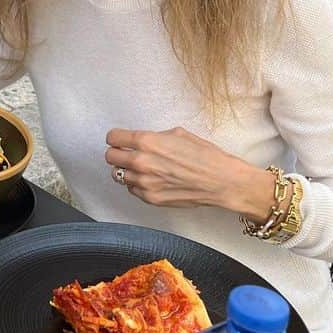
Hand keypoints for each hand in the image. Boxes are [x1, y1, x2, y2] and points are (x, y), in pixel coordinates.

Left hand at [105, 127, 271, 214]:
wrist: (222, 182)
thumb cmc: (204, 155)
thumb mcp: (178, 134)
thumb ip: (154, 136)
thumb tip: (141, 140)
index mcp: (147, 142)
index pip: (112, 138)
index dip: (117, 138)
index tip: (121, 140)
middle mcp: (141, 162)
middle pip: (110, 157)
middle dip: (117, 153)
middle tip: (128, 153)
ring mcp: (144, 183)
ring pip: (118, 175)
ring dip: (126, 170)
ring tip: (142, 168)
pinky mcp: (150, 198)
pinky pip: (131, 189)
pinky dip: (137, 184)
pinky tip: (152, 180)